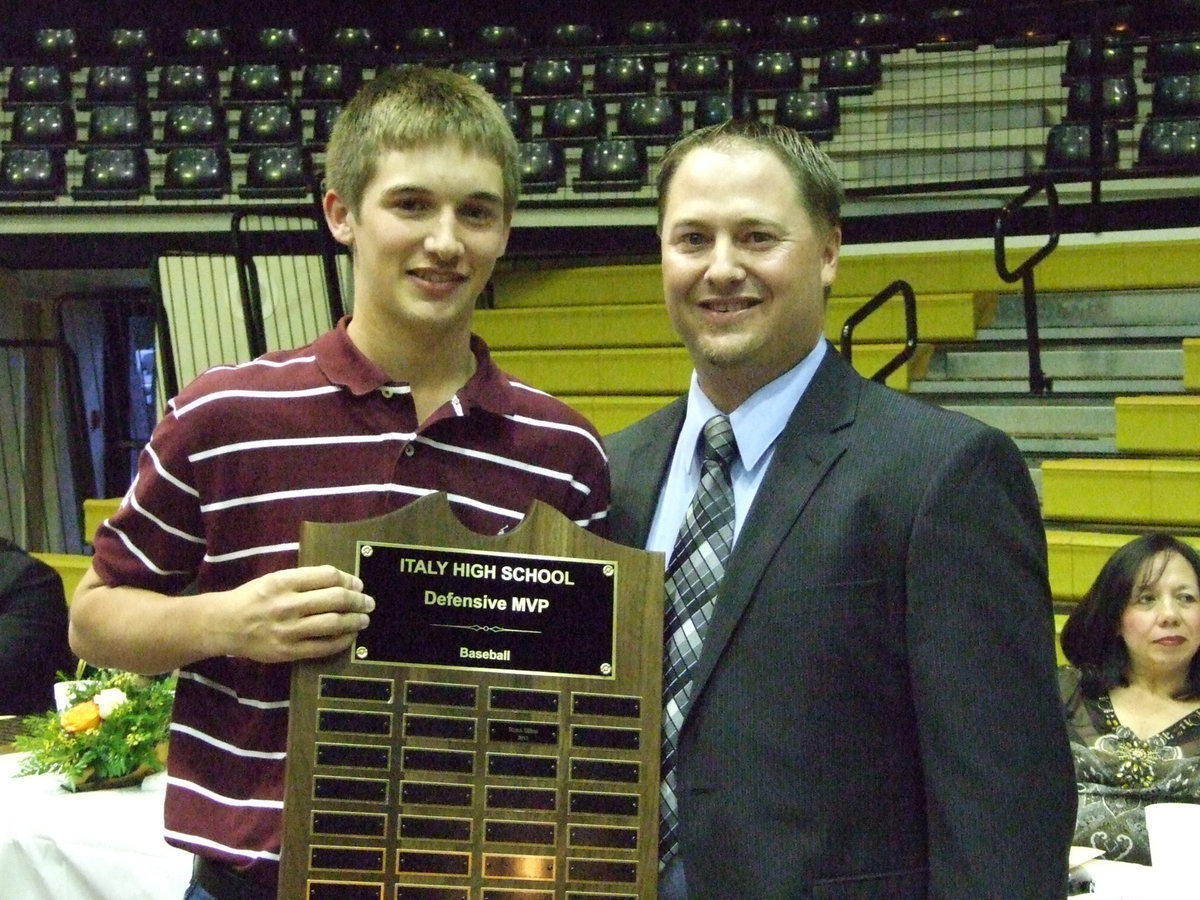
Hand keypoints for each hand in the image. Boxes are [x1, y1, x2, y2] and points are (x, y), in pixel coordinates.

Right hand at [212, 565, 374, 662]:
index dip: (348, 579)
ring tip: (363, 620)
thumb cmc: (253, 598)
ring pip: (333, 623)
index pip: (327, 576)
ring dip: (354, 621)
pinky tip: (349, 637)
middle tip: (368, 602)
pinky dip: (342, 641)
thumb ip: (303, 579)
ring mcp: (287, 630)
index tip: (358, 584)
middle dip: (358, 600)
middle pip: (335, 599)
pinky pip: (323, 647)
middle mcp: (287, 604)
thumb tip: (341, 581)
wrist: (224, 625)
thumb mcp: (274, 579)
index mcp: (283, 581)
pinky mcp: (287, 651)